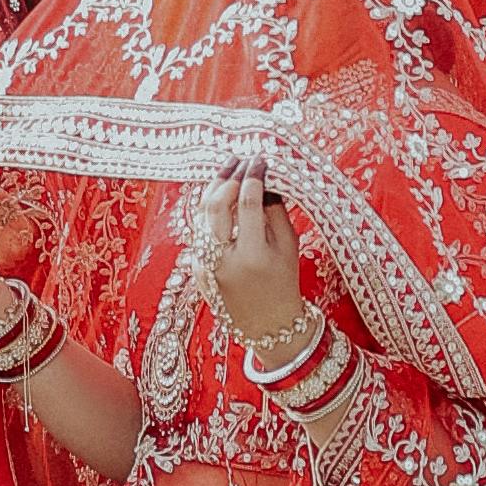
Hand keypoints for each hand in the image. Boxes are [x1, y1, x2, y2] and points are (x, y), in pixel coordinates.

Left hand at [192, 163, 308, 359]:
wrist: (267, 325)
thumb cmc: (284, 283)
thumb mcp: (289, 247)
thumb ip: (276, 211)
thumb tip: (264, 179)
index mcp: (253, 256)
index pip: (247, 204)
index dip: (253, 177)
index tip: (260, 160)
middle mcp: (224, 261)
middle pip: (217, 205)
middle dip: (229, 177)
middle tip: (240, 160)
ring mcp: (205, 265)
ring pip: (202, 215)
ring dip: (215, 189)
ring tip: (229, 170)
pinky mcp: (196, 269)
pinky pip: (200, 231)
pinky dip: (210, 211)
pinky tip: (221, 195)